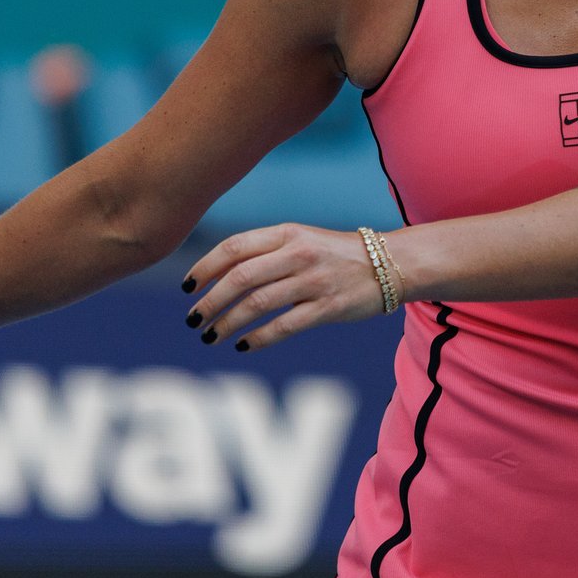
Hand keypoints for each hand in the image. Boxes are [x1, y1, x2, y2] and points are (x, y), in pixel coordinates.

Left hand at [184, 223, 389, 352]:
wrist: (389, 263)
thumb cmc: (335, 253)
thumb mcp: (301, 238)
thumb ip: (265, 250)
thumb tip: (217, 272)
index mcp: (287, 233)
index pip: (234, 248)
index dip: (205, 267)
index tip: (187, 287)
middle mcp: (298, 254)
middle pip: (240, 278)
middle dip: (210, 301)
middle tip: (193, 319)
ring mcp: (314, 281)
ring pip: (257, 304)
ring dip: (227, 323)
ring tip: (211, 335)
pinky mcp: (328, 307)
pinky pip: (284, 326)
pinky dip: (257, 338)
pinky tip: (242, 345)